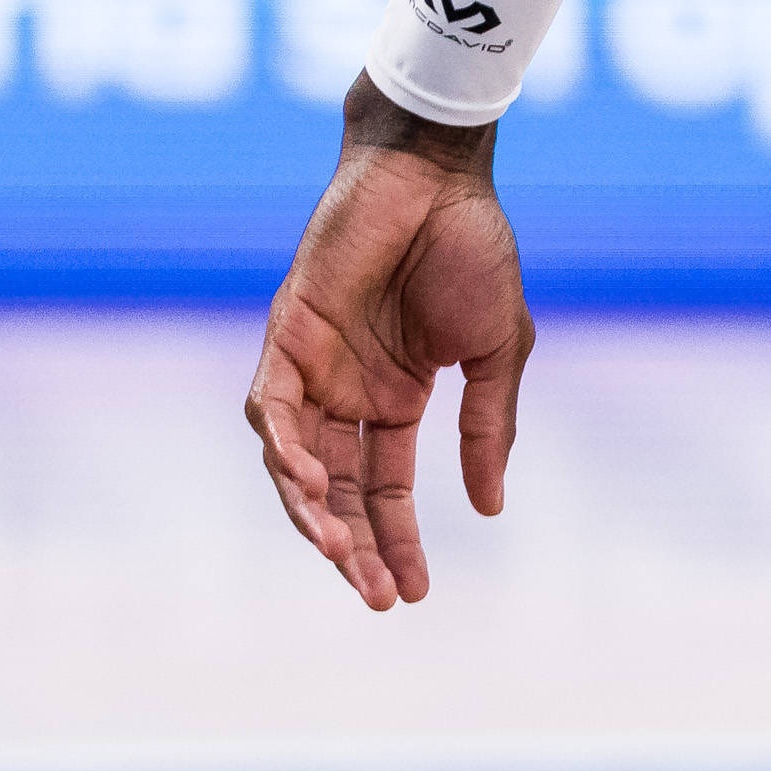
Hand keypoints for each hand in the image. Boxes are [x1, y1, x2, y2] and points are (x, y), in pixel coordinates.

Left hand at [246, 79, 537, 606]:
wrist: (437, 174)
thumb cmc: (471, 247)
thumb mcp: (498, 349)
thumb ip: (488, 426)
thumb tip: (491, 509)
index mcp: (396, 396)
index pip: (387, 488)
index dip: (396, 540)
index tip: (415, 593)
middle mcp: (348, 392)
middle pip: (340, 491)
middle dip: (354, 547)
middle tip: (377, 595)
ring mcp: (313, 366)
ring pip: (295, 463)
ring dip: (315, 512)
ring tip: (342, 554)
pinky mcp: (287, 336)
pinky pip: (271, 409)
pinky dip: (285, 451)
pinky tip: (314, 484)